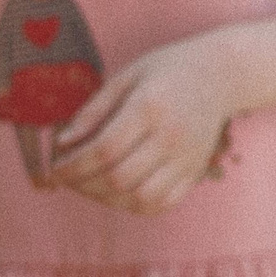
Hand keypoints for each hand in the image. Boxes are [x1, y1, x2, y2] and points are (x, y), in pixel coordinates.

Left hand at [45, 39, 234, 214]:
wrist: (221, 75)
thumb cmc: (167, 71)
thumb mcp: (126, 77)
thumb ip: (93, 110)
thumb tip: (63, 142)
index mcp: (149, 108)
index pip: (103, 150)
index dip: (72, 165)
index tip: (54, 168)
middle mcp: (171, 136)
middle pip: (119, 178)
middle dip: (83, 184)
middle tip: (68, 178)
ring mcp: (187, 157)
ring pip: (140, 198)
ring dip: (107, 200)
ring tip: (91, 186)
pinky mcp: (196, 170)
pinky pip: (163, 203)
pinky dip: (136, 205)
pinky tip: (120, 193)